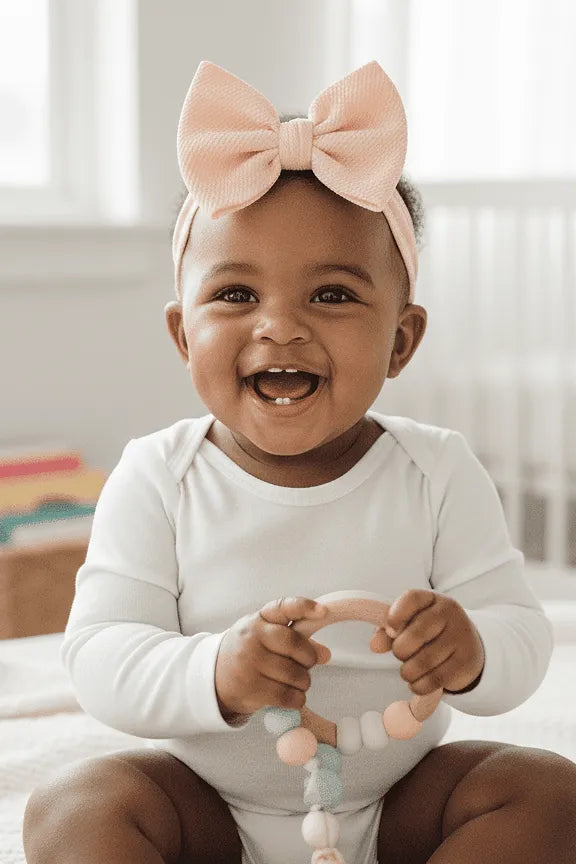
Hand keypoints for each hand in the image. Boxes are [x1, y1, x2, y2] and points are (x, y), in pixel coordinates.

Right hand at [215, 597, 330, 720]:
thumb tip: (325, 654)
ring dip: (303, 682)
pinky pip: (287, 696)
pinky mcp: (251, 688)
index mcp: (259, 619)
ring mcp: (249, 663)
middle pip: (294, 644)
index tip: (324, 612)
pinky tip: (293, 696)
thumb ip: (296, 640)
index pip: (283, 607)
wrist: (214, 677)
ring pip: (294, 674)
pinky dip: (297, 699)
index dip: (304, 607)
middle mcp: (252, 637)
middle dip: (309, 657)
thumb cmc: (248, 652)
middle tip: (308, 664)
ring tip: (297, 682)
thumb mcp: (267, 638)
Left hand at [384, 589, 484, 694]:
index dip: (396, 615)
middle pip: (416, 634)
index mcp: (432, 599)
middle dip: (400, 650)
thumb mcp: (410, 624)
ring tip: (408, 671)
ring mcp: (460, 638)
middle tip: (401, 655)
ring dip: (408, 672)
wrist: (467, 648)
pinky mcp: (466, 663)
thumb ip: (389, 631)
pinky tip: (418, 682)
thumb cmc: (431, 633)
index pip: (412, 598)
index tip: (390, 630)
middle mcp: (450, 614)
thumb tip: (375, 645)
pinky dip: (420, 685)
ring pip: (424, 661)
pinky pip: (435, 679)